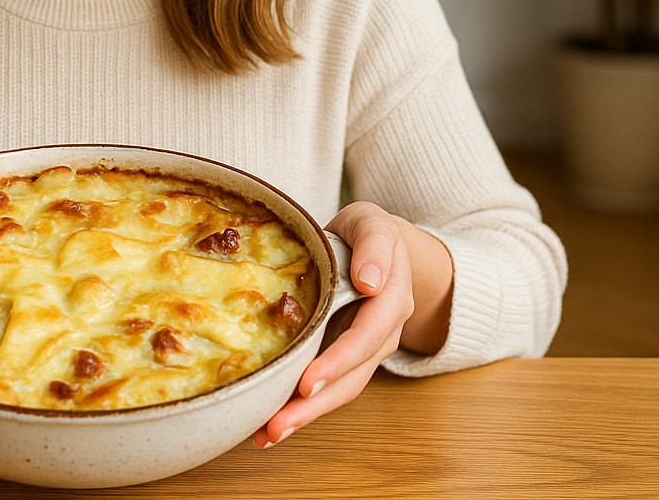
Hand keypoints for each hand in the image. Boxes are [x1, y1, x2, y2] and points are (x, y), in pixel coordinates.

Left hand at [253, 201, 451, 448]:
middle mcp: (382, 334)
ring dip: (305, 415)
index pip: (367, 337)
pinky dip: (300, 406)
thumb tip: (370, 281)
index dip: (339, 361)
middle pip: (352, 377)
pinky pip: (327, 386)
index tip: (308, 382)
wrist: (380, 247)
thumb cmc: (369, 233)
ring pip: (340, 391)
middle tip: (278, 425)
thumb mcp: (373, 224)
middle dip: (315, 404)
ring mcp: (364, 351)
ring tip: (268, 435)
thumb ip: (375, 245)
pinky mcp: (343, 358)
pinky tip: (268, 425)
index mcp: (391, 300)